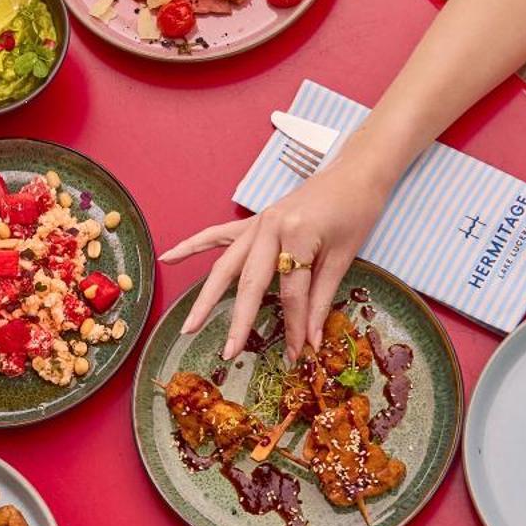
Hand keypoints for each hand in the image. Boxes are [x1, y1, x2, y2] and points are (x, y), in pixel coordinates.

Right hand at [160, 152, 393, 357]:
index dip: (293, 326)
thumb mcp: (345, 257)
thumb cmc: (356, 211)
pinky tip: (168, 258)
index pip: (291, 292)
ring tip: (189, 325)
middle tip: (227, 353)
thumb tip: (309, 339)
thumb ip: (321, 299)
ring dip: (206, 297)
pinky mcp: (255, 221)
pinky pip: (218, 235)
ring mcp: (258, 223)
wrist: (356, 171)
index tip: (294, 353)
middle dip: (238, 321)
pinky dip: (192, 246)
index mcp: (297, 234)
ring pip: (226, 265)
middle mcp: (270, 228)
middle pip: (249, 283)